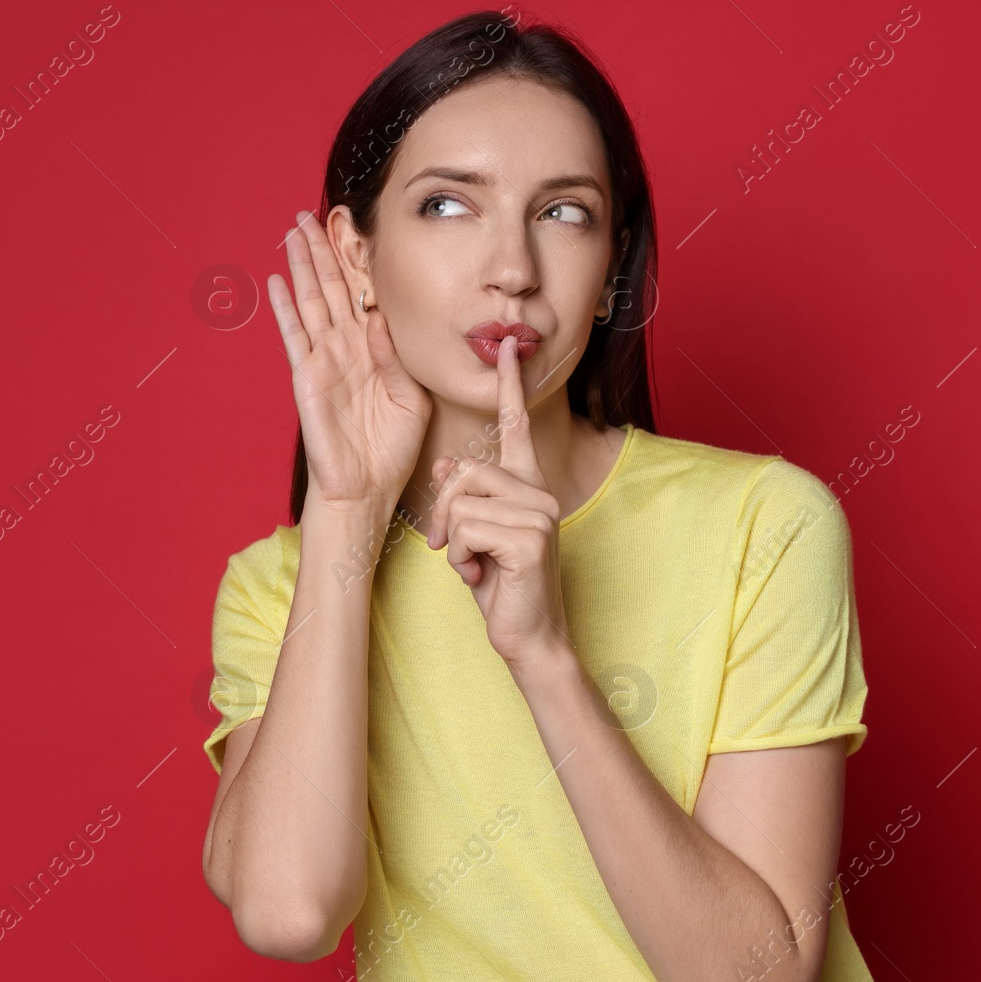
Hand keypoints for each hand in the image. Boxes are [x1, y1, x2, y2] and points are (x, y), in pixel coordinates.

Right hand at [268, 210, 431, 514]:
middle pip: (333, 289)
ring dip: (303, 266)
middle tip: (313, 214)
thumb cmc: (392, 449)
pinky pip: (295, 335)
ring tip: (294, 231)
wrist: (367, 488)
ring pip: (312, 302)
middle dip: (324, 251)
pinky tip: (278, 279)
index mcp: (374, 351)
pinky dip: (285, 307)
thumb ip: (397, 357)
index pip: (364, 296)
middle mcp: (346, 349)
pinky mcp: (307, 377)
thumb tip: (382, 319)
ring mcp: (324, 360)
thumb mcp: (412, 397)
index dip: (358, 264)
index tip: (356, 228)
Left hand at [426, 335, 571, 676]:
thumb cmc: (499, 586)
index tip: (507, 345)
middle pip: (465, 471)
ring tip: (472, 565)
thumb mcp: (471, 535)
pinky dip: (459, 560)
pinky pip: (465, 531)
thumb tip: (443, 464)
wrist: (527, 636)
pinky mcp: (529, 539)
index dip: (509, 385)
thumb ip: (461, 498)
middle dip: (441, 512)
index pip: (516, 426)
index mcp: (528, 485)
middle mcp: (539, 492)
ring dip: (451, 541)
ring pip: (460, 504)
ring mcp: (539, 514)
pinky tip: (480, 577)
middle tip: (446, 547)